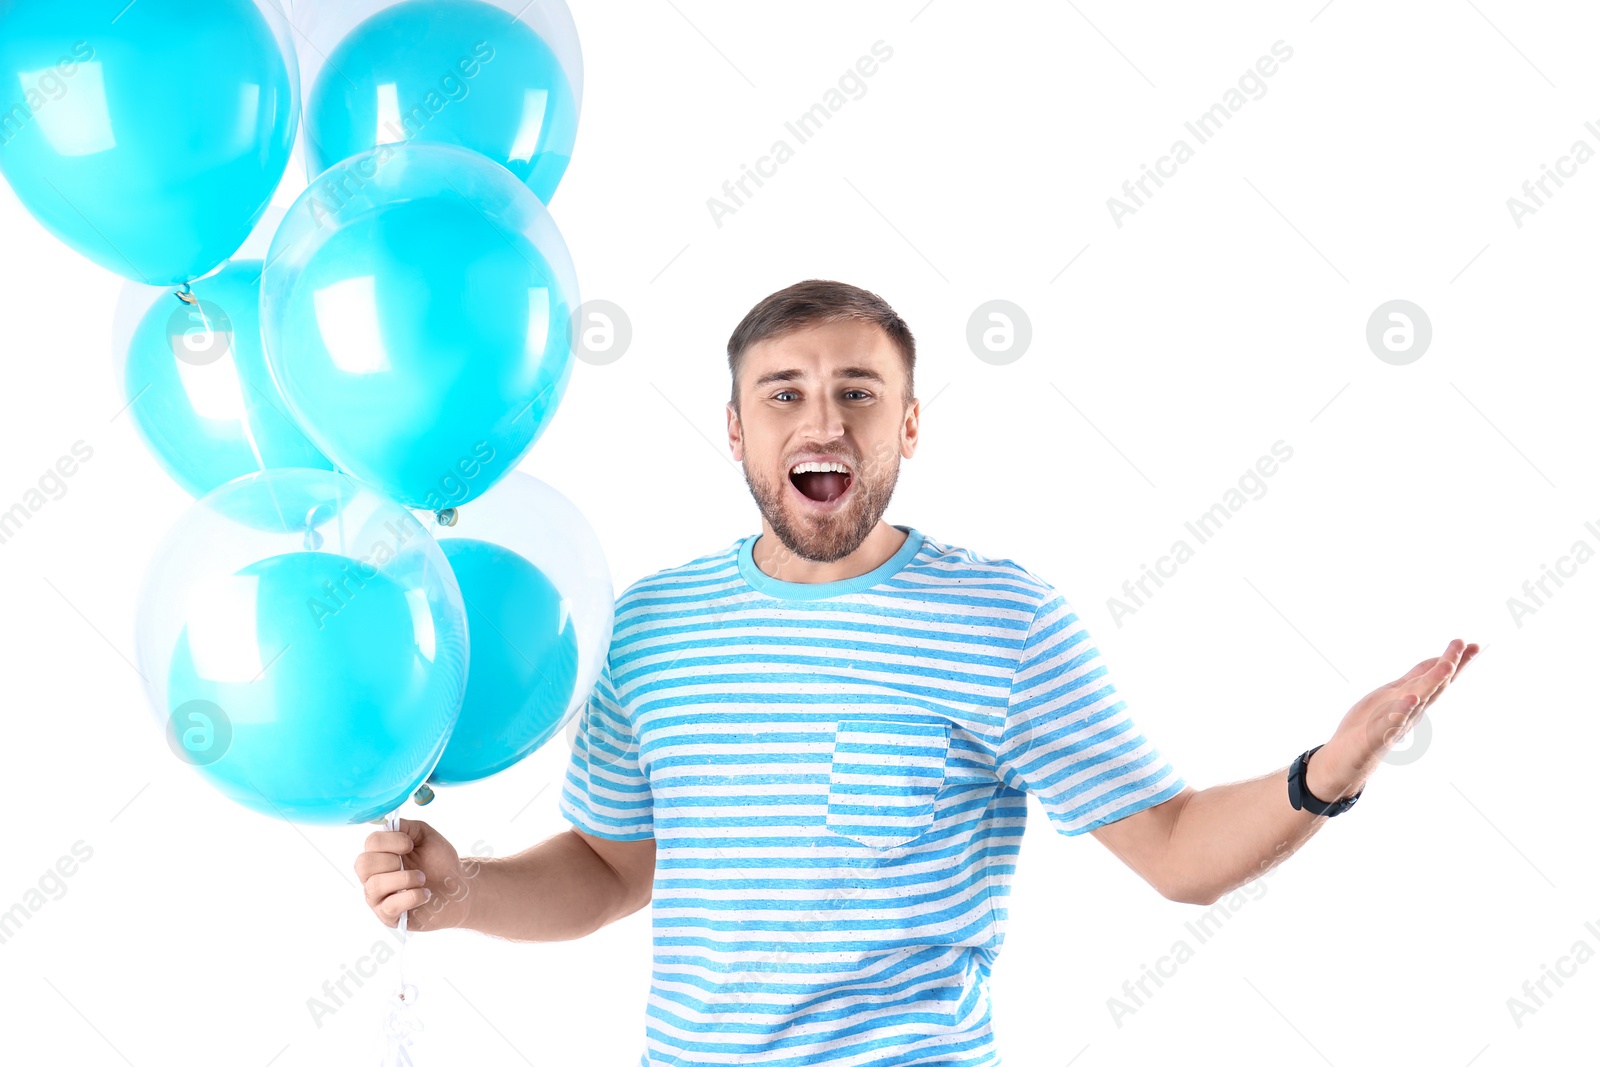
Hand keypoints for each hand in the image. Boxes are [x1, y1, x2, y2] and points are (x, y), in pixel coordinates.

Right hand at [354, 818, 472, 930]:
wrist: (459, 888)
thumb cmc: (440, 863)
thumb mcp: (425, 836)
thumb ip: (406, 827)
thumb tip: (388, 824)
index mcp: (380, 854)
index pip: (370, 842)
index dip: (392, 840)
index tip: (411, 845)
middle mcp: (373, 876)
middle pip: (363, 864)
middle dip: (392, 860)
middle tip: (413, 864)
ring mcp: (378, 898)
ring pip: (374, 885)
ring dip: (405, 878)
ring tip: (422, 879)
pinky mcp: (389, 917)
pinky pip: (390, 906)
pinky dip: (412, 896)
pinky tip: (425, 894)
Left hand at [1308, 638, 1479, 799]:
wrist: (1348, 759)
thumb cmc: (1372, 723)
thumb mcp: (1395, 694)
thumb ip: (1416, 679)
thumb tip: (1440, 660)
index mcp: (1412, 699)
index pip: (1435, 677)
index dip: (1453, 660)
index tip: (1473, 644)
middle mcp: (1409, 711)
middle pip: (1431, 686)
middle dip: (1447, 665)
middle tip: (1464, 645)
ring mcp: (1394, 724)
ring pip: (1415, 701)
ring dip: (1430, 683)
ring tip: (1446, 665)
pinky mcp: (1375, 737)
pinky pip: (1389, 723)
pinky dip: (1400, 711)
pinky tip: (1411, 700)